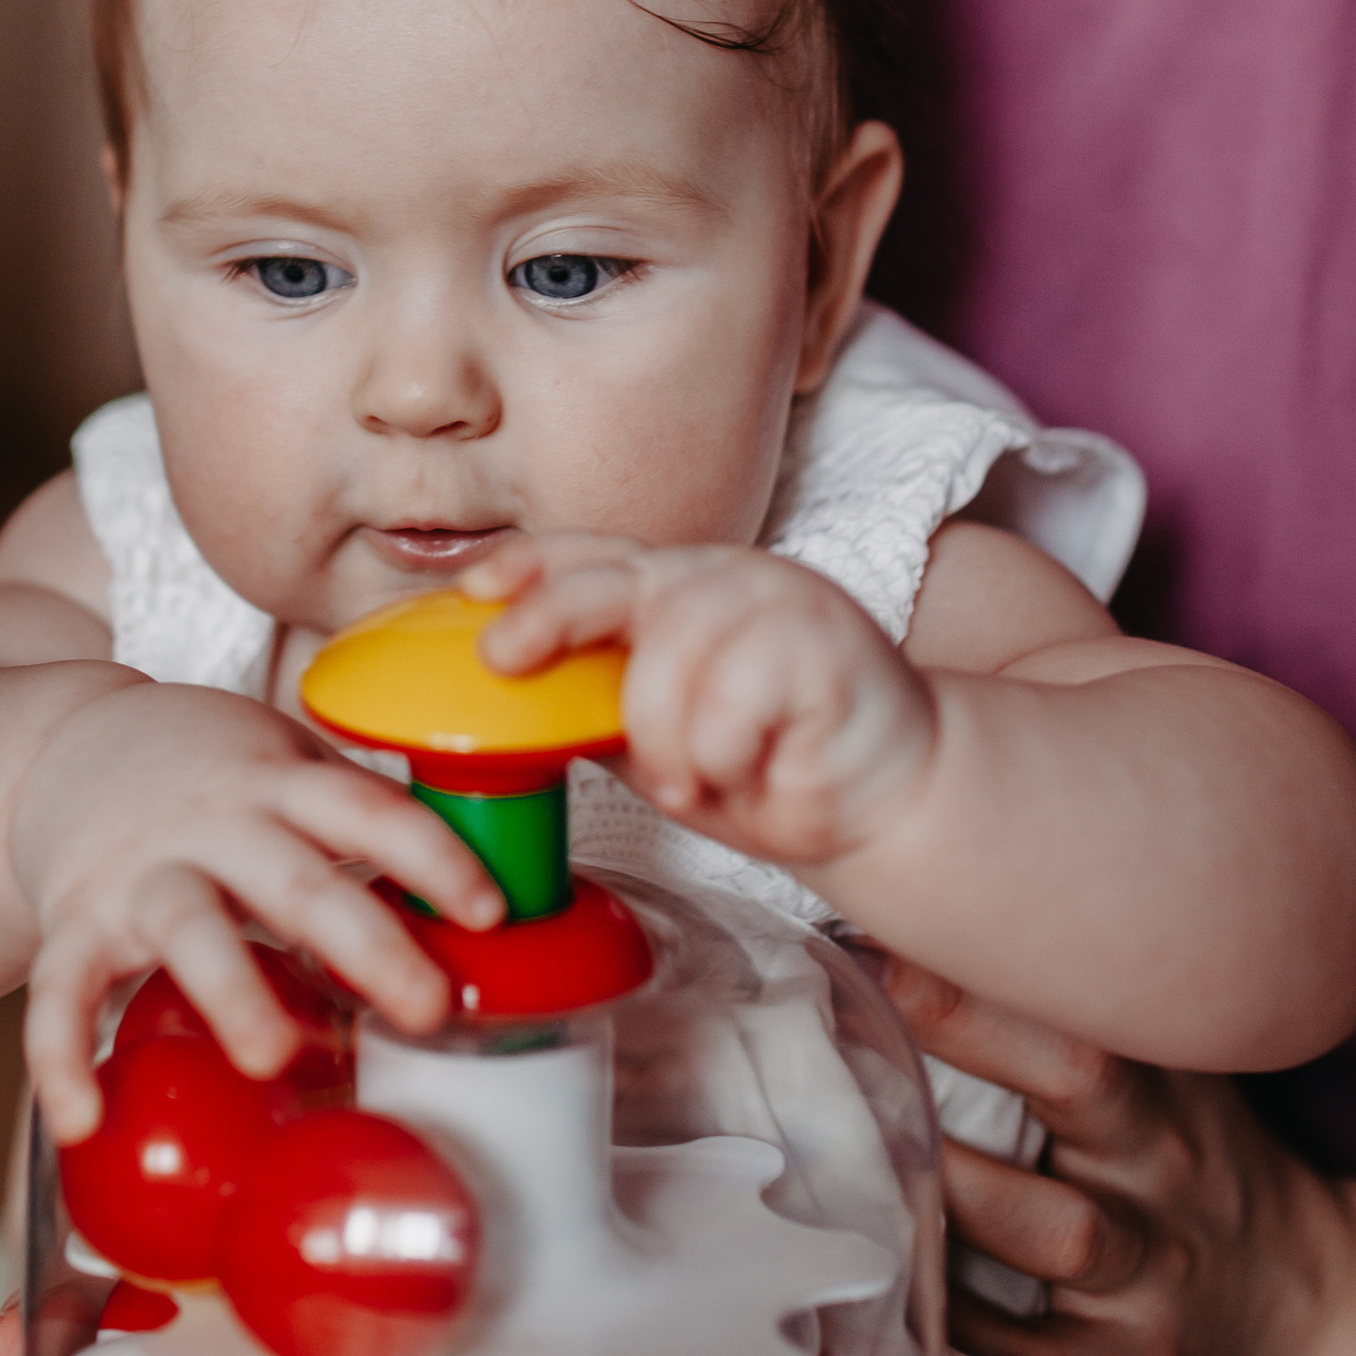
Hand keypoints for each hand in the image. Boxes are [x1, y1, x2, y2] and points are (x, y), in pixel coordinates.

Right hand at [9, 679, 498, 1143]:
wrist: (60, 742)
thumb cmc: (205, 770)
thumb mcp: (283, 763)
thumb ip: (355, 821)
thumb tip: (475, 897)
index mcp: (277, 783)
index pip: (366, 809)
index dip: (429, 855)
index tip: (489, 909)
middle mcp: (212, 823)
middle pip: (295, 878)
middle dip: (364, 943)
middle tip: (427, 1008)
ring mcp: (139, 871)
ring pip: (188, 926)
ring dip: (232, 990)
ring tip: (272, 1058)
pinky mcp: (74, 918)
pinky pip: (61, 989)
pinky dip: (62, 1056)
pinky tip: (83, 1122)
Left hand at [468, 532, 936, 875]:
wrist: (883, 799)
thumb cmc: (765, 763)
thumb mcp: (658, 736)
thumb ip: (593, 706)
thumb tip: (500, 700)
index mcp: (672, 589)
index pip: (589, 556)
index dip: (528, 565)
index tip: (472, 589)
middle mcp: (716, 578)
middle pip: (611, 580)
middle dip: (546, 616)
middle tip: (503, 659)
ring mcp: (773, 597)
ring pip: (667, 662)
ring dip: (670, 748)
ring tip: (703, 779)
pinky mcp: (824, 636)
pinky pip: (731, 701)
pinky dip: (728, 755)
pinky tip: (759, 766)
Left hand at [877, 955, 1355, 1355]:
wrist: (1309, 1315)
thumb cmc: (1187, 1172)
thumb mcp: (1165, 1079)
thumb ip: (1059, 1019)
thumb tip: (892, 941)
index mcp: (1165, 1079)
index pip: (1087, 996)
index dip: (986, 960)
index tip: (881, 921)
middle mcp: (1164, 1164)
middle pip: (1086, 1081)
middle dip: (964, 1027)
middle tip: (850, 1002)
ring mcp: (1154, 1274)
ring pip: (1064, 1231)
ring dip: (955, 1194)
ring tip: (858, 1160)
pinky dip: (964, 1335)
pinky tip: (890, 1300)